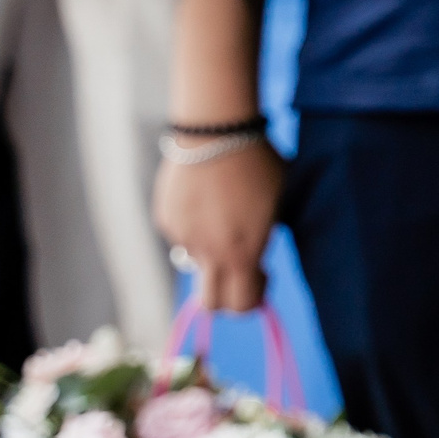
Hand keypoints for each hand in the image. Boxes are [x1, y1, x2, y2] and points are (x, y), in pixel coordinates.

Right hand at [152, 143, 282, 312]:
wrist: (215, 132)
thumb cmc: (257, 163)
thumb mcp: (274, 203)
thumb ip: (260, 235)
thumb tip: (250, 250)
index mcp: (242, 252)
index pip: (243, 304)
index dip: (254, 298)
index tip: (262, 275)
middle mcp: (208, 253)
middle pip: (211, 303)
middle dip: (225, 295)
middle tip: (238, 267)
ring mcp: (183, 238)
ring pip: (197, 259)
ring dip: (211, 247)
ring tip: (224, 207)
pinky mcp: (165, 219)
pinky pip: (182, 234)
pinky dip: (194, 224)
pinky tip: (204, 194)